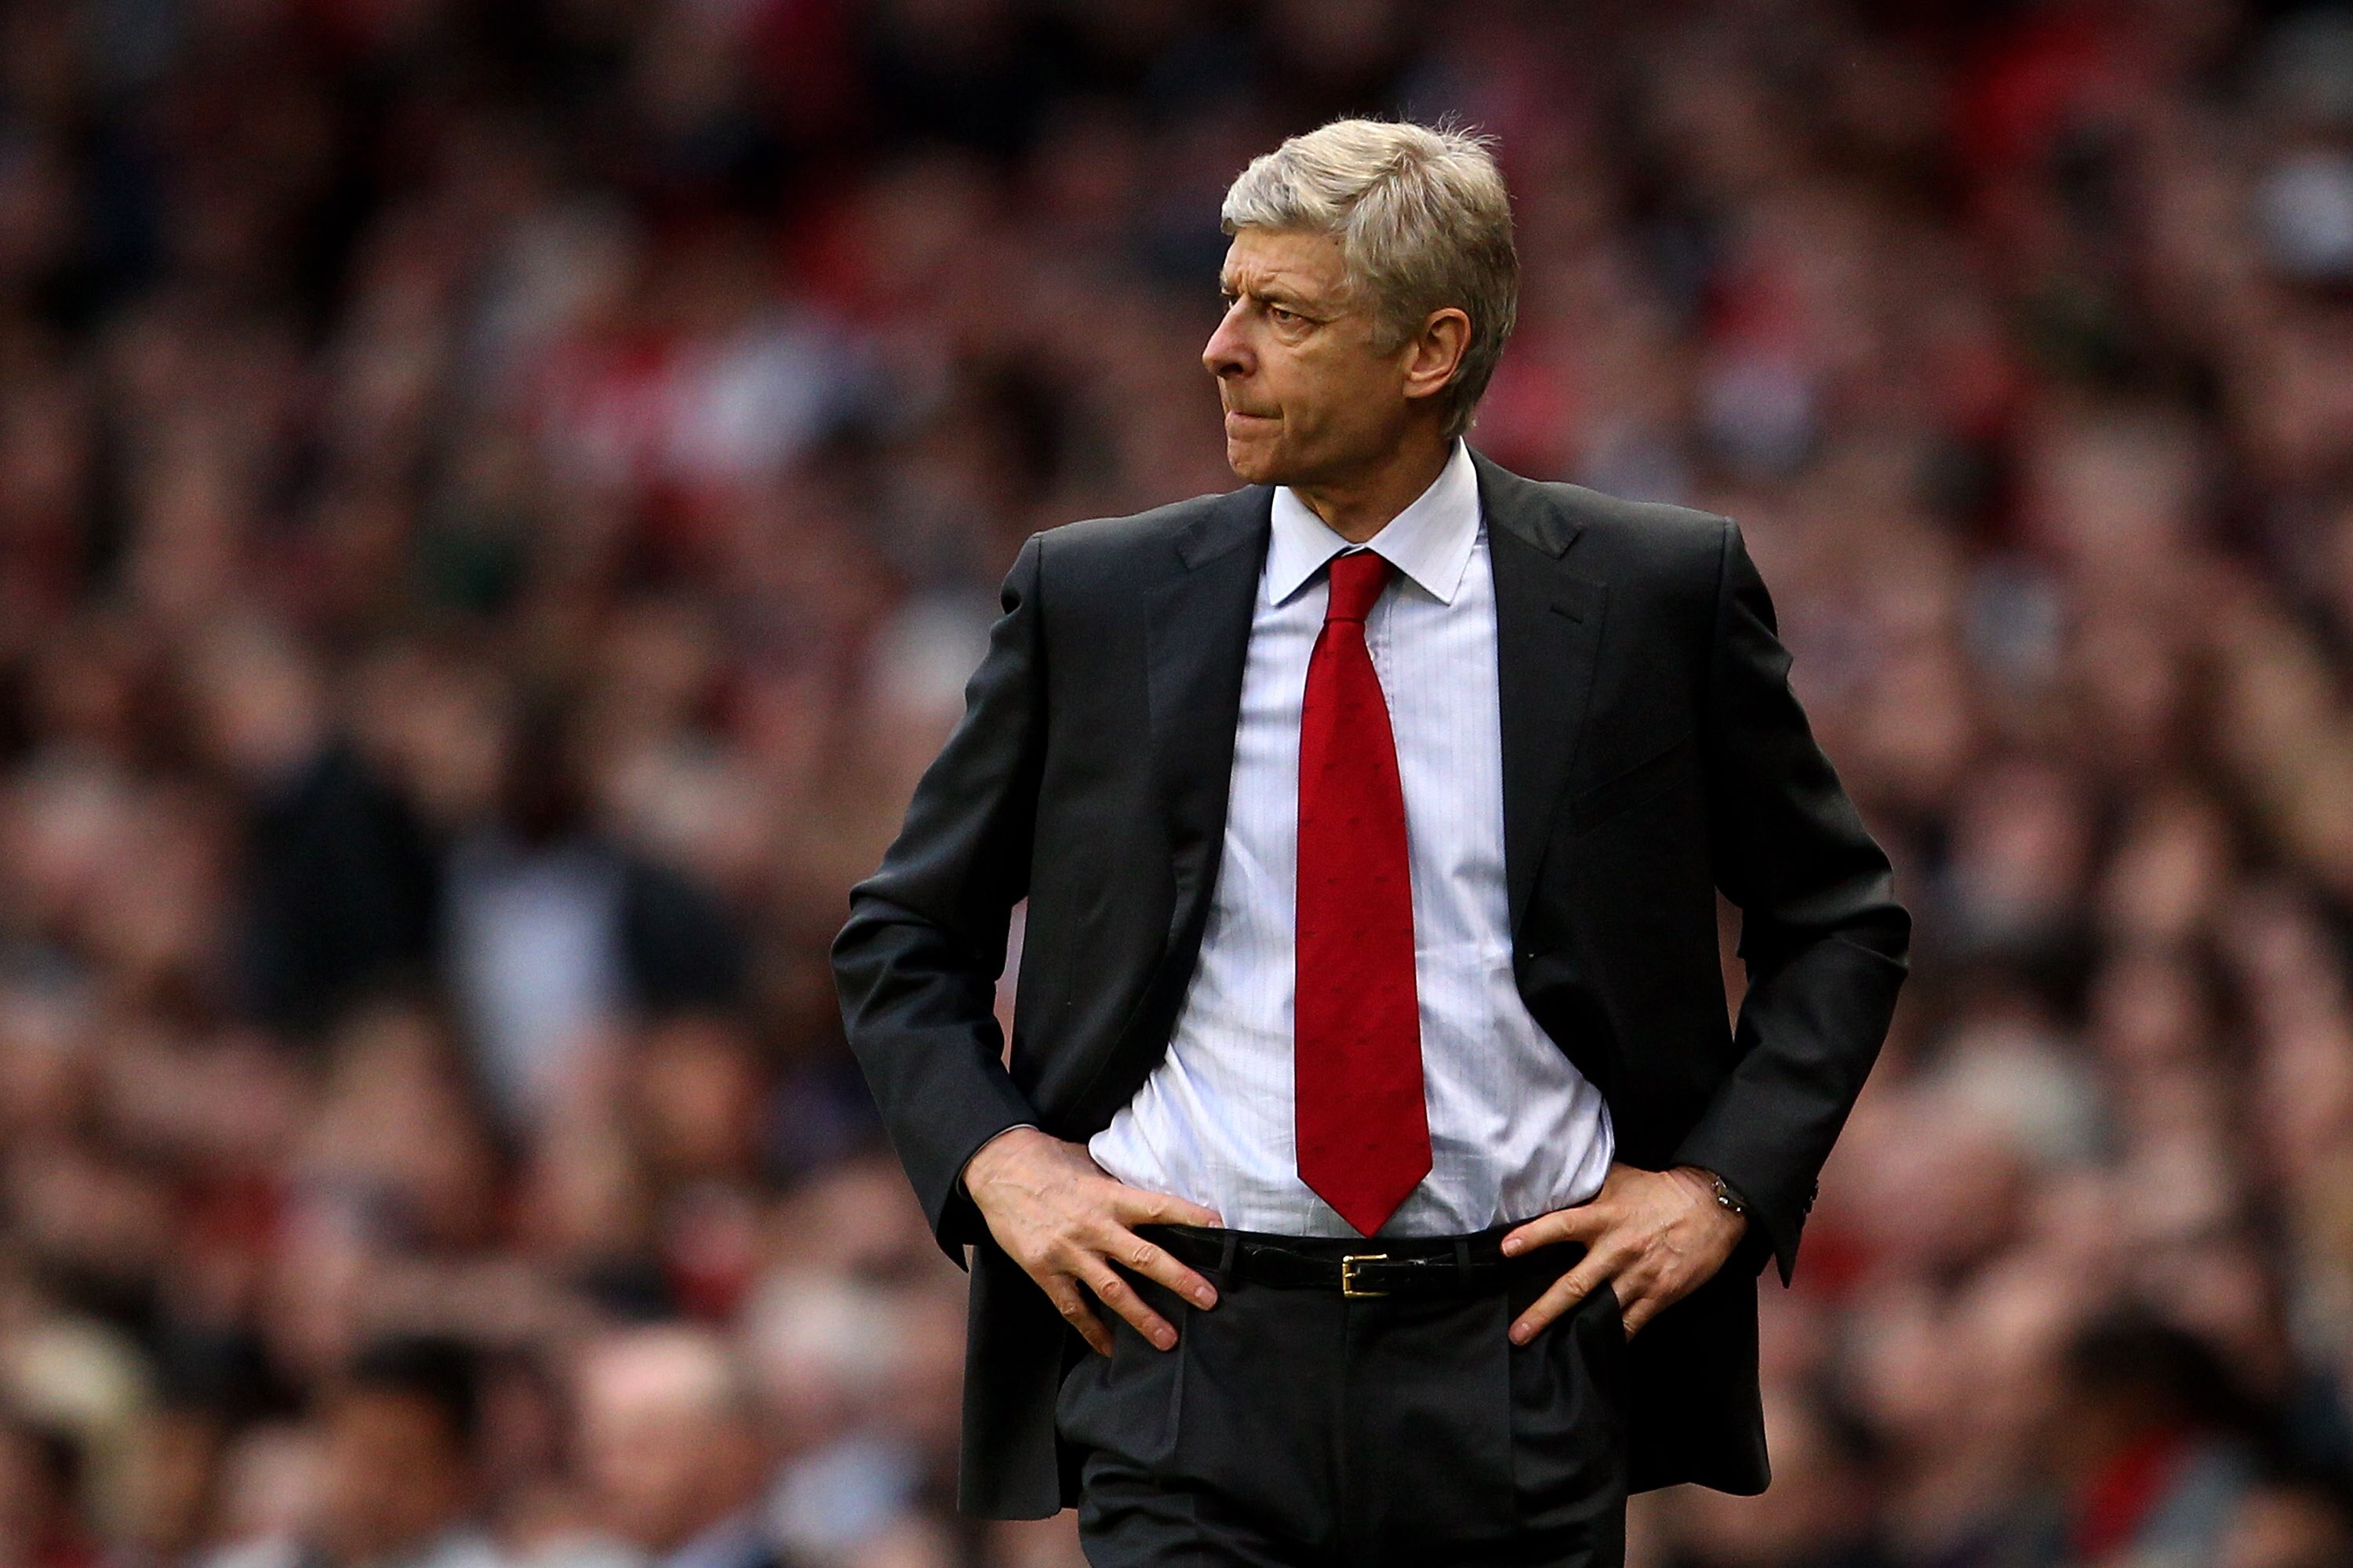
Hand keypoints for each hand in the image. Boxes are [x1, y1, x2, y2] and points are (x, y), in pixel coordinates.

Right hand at [962, 1127, 1224, 1355]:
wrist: (997, 1168)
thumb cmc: (1048, 1161)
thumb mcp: (1090, 1164)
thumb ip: (1119, 1188)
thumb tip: (1153, 1203)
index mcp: (1108, 1196)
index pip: (1158, 1207)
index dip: (1190, 1218)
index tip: (1219, 1229)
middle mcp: (1092, 1227)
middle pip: (1144, 1258)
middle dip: (1179, 1280)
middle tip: (1209, 1299)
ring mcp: (1068, 1252)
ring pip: (1112, 1291)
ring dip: (1142, 1317)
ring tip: (1168, 1339)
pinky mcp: (1044, 1271)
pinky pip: (1073, 1308)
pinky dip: (1093, 1330)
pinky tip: (1111, 1347)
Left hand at [1499, 1162, 1746, 1343]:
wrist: (1711, 1207)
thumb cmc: (1659, 1191)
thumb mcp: (1620, 1179)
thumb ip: (1587, 1187)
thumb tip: (1553, 1185)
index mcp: (1604, 1217)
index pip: (1561, 1226)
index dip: (1532, 1237)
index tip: (1505, 1250)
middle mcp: (1618, 1250)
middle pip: (1574, 1285)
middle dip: (1543, 1311)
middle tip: (1517, 1333)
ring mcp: (1639, 1277)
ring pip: (1600, 1311)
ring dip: (1574, 1332)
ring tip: (1546, 1351)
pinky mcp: (1659, 1295)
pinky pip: (1631, 1324)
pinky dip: (1612, 1339)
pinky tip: (1592, 1351)